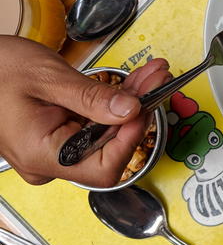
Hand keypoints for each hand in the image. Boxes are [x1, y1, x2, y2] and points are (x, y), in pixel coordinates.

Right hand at [0, 36, 169, 186]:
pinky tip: (131, 83)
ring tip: (150, 75)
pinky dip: (112, 105)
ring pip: (105, 135)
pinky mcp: (57, 137)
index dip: (131, 140)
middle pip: (109, 149)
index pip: (103, 169)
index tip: (146, 107)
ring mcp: (52, 151)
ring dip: (129, 104)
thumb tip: (130, 112)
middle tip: (158, 80)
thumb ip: (91, 98)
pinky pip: (92, 126)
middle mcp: (48, 162)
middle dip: (137, 112)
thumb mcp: (47, 78)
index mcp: (43, 155)